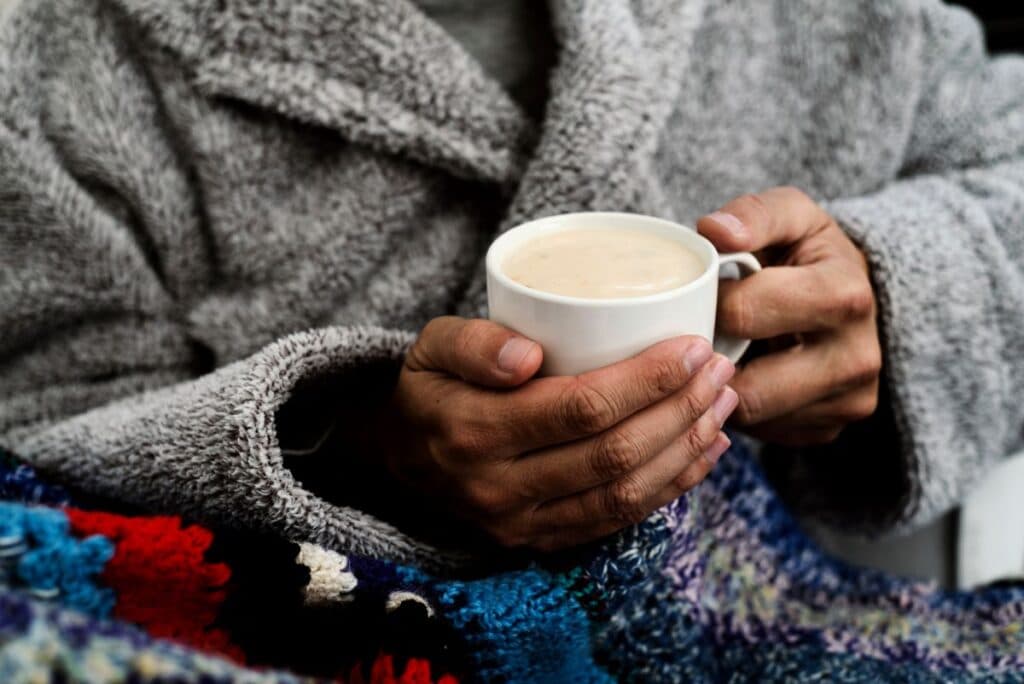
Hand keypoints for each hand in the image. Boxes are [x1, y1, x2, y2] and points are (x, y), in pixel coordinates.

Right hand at [383, 317, 737, 550]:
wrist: (402, 457)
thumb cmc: (430, 388)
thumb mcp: (430, 346)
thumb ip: (473, 343)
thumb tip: (527, 356)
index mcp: (473, 431)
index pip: (580, 408)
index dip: (646, 380)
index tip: (691, 347)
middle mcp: (499, 488)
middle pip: (614, 453)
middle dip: (680, 410)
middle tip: (719, 369)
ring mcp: (522, 523)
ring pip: (624, 493)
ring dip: (685, 449)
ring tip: (723, 405)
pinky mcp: (541, 540)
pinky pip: (617, 521)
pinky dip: (670, 487)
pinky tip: (704, 452)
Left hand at [697, 187, 881, 445]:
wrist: (852, 294)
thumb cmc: (808, 252)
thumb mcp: (790, 215)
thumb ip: (753, 215)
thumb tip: (713, 231)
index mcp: (844, 296)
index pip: (743, 314)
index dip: (706, 303)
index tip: (698, 294)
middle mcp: (857, 358)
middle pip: (748, 385)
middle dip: (709, 361)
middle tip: (694, 336)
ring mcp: (848, 402)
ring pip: (750, 417)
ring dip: (719, 391)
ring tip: (713, 355)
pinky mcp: (829, 429)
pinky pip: (762, 434)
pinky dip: (739, 411)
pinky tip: (739, 376)